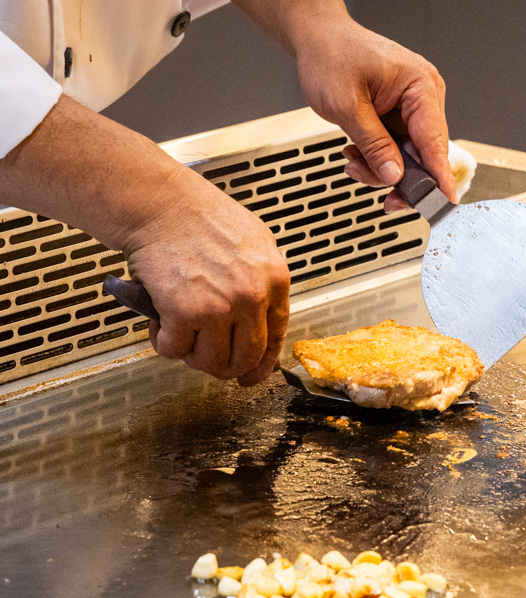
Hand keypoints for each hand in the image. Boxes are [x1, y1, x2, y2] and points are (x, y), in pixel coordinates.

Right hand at [122, 167, 290, 385]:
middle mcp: (252, 297)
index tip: (251, 375)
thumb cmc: (197, 215)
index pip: (275, 337)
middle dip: (222, 365)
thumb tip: (260, 315)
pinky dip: (164, 342)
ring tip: (180, 332)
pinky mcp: (184, 312)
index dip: (261, 364)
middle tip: (205, 355)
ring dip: (191, 354)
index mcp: (275, 279)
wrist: (158, 202)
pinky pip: (174, 350)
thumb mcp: (253, 241)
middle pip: (244, 358)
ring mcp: (219, 307)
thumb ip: (261, 279)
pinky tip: (160, 324)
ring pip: (210, 361)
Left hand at [291, 12, 456, 211]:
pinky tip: (356, 151)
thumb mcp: (347, 106)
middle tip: (369, 181)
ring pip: (407, 157)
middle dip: (396, 174)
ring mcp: (412, 107)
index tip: (444, 202)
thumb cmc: (332, 56)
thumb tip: (394, 176)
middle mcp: (424, 97)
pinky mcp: (400, 116)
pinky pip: (396, 148)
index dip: (439, 177)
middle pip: (424, 155)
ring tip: (353, 160)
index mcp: (421, 86)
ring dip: (380, 167)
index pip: (435, 142)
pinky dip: (376, 156)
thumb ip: (373, 145)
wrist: (318, 39)